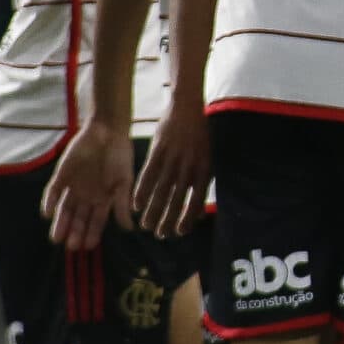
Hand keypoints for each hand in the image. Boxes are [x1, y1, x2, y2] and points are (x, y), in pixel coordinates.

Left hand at [43, 120, 132, 251]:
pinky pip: (53, 192)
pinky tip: (48, 214)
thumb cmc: (120, 157)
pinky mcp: (61, 176)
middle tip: (71, 247)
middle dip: (75, 233)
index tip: (88, 247)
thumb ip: (123, 204)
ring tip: (57, 238)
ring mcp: (73, 187)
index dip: (92, 234)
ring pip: (64, 210)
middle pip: (79, 219)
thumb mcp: (124, 182)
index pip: (96, 222)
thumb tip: (129, 229)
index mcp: (104, 199)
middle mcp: (87, 196)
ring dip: (61, 223)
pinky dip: (49, 203)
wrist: (107, 131)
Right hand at [134, 94, 211, 237]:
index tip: (180, 232)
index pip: (197, 199)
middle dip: (168, 219)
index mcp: (204, 169)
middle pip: (177, 198)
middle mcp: (189, 166)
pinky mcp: (158, 150)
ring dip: (152, 210)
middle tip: (160, 235)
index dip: (188, 217)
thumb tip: (202, 214)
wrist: (187, 109)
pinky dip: (141, 191)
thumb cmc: (199, 137)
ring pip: (161, 190)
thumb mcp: (207, 160)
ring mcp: (173, 158)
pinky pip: (148, 174)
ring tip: (146, 226)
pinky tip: (136, 204)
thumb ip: (202, 186)